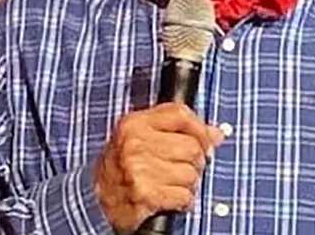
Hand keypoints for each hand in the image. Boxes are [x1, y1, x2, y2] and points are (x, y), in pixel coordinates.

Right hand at [94, 103, 224, 232]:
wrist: (98, 200)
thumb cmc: (122, 167)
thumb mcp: (141, 138)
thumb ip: (177, 129)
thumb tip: (217, 133)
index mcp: (134, 124)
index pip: (180, 114)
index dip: (200, 129)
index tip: (206, 141)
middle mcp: (134, 144)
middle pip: (192, 147)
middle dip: (194, 162)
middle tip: (181, 169)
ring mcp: (138, 169)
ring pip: (191, 174)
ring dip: (187, 184)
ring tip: (170, 184)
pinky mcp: (144, 193)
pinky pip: (184, 195)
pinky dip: (182, 201)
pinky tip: (169, 198)